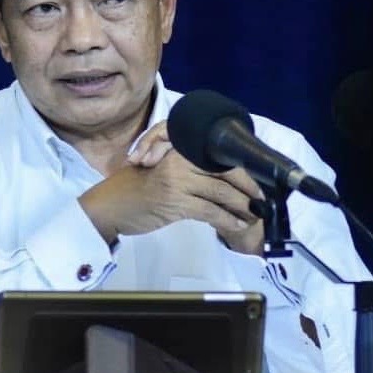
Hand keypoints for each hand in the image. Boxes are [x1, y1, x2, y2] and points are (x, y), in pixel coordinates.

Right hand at [79, 121, 264, 255]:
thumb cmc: (136, 189)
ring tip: (253, 215)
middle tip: (262, 200)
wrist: (110, 205)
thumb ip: (187, 170)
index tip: (255, 181)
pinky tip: (236, 224)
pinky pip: (210, 210)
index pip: (216, 156)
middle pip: (224, 171)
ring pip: (221, 191)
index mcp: (177, 148)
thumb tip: (222, 181)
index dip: (240, 169)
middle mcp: (179, 160)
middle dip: (247, 187)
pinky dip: (227, 219)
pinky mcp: (175, 201)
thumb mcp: (162, 170)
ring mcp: (177, 180)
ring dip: (242, 206)